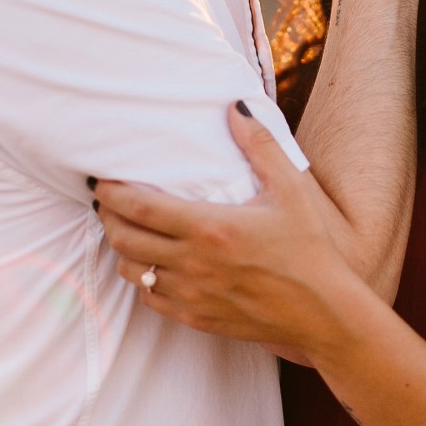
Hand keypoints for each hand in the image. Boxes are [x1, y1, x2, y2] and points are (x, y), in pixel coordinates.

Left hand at [95, 104, 360, 359]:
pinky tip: (155, 265)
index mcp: (211, 228)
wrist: (323, 311)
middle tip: (109, 201)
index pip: (140, 207)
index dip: (112, 193)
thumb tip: (236, 107)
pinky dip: (144, 279)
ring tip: (130, 230)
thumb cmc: (309, 249)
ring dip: (124, 248)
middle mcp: (193, 263)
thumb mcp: (290, 190)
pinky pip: (152, 298)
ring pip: (133, 271)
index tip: (103, 180)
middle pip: (125, 238)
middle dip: (109, 217)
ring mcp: (192, 294)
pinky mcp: (197, 318)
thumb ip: (260, 146)